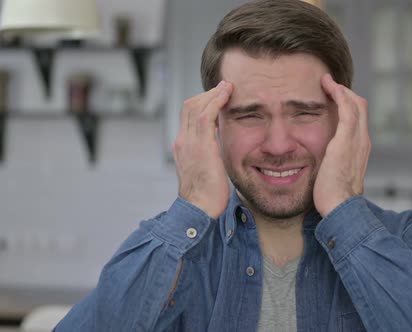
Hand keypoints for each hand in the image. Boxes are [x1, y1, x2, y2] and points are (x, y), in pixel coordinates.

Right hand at [172, 81, 232, 217]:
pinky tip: (227, 95)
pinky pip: (205, 115)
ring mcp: (189, 143)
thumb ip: (209, 156)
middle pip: (189, 106)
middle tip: (224, 88)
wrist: (200, 209)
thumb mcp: (206, 170)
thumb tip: (220, 148)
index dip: (202, 103)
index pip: (188, 116)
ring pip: (196, 106)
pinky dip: (216, 101)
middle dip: (207, 94)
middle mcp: (182, 141)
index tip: (218, 98)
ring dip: (213, 94)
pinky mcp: (201, 146)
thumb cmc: (207, 196)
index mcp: (183, 147)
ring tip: (227, 87)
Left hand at [313, 74, 370, 216]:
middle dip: (345, 92)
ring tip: (326, 81)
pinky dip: (339, 94)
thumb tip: (322, 161)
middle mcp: (363, 141)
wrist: (340, 207)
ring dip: (341, 89)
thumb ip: (333, 163)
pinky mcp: (345, 141)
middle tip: (328, 84)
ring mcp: (357, 140)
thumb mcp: (335, 175)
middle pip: (360, 106)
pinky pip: (347, 109)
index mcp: (360, 149)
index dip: (347, 103)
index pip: (358, 118)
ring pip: (356, 104)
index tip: (332, 96)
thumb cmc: (334, 196)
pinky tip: (328, 86)